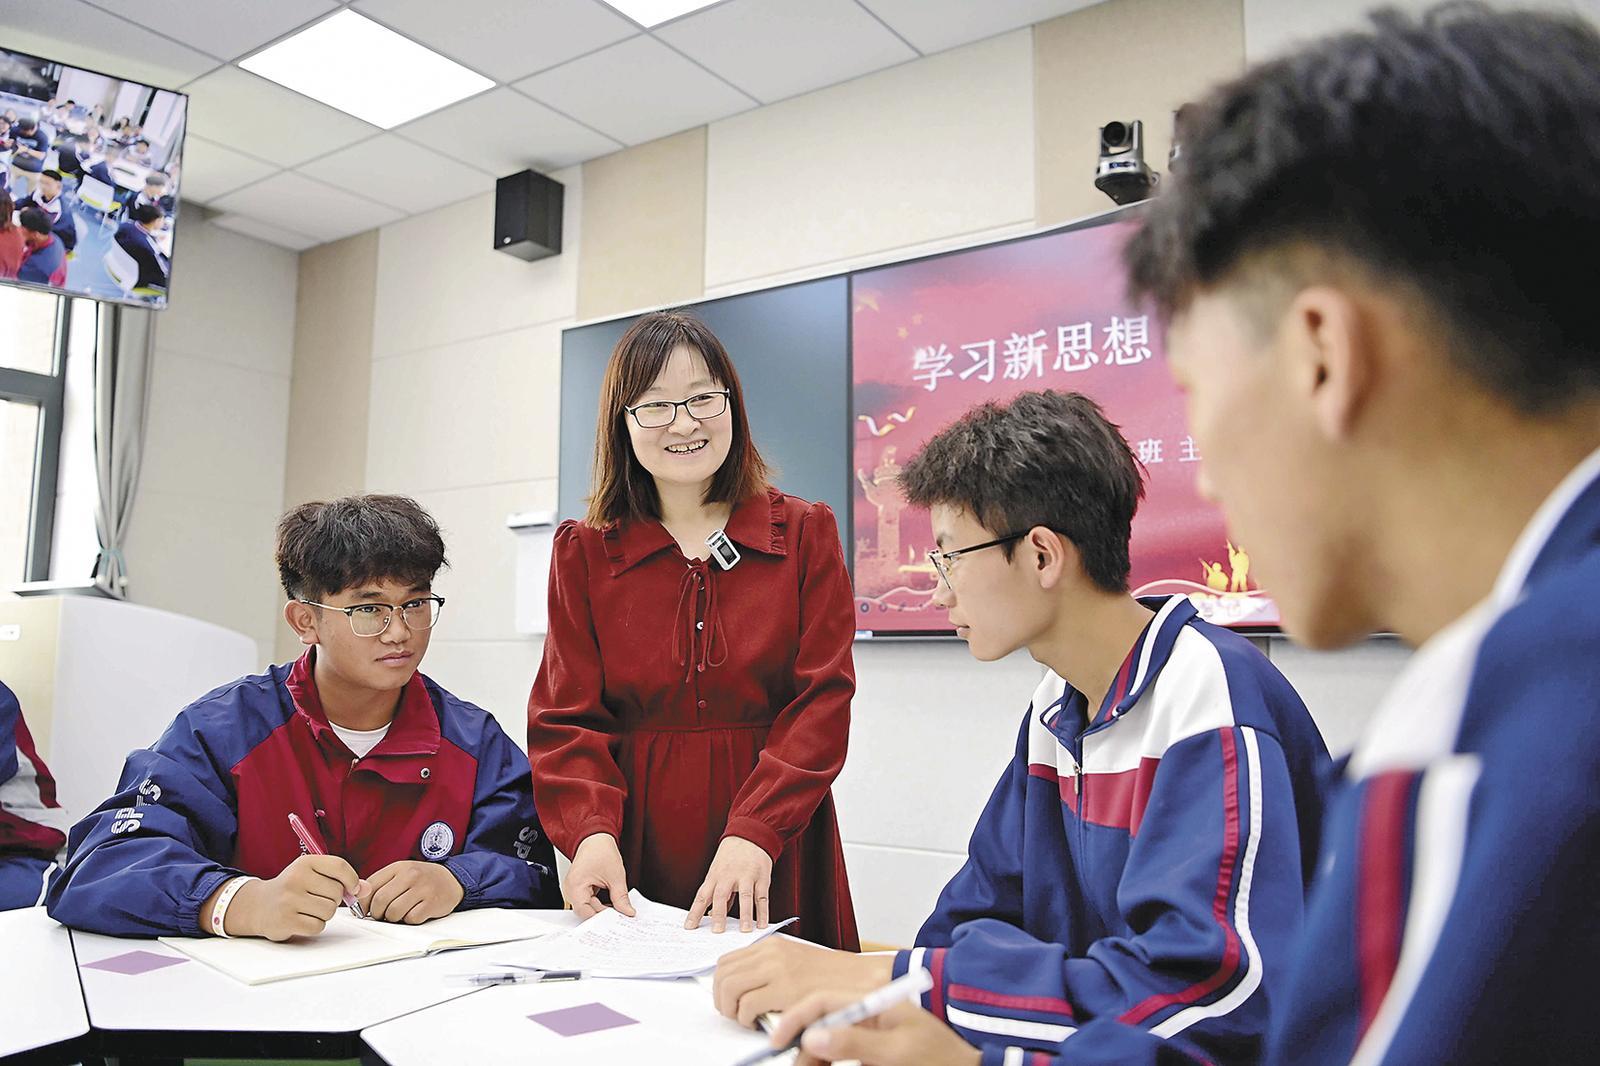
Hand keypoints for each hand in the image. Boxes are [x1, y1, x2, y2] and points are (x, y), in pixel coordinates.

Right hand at [213, 854, 360, 940]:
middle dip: (334, 900)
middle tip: (318, 899)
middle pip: (337, 893)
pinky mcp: (286, 920)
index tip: (352, 888)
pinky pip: (317, 926)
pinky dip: (314, 926)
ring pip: (329, 911)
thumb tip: (366, 888)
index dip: (352, 880)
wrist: (258, 905)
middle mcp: (296, 878)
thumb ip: (341, 879)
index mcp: (305, 863)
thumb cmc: (293, 888)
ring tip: (309, 909)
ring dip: (324, 914)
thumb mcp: (313, 876)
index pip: (340, 866)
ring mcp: (289, 900)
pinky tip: (302, 919)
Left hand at [358, 860, 464, 923]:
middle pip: (380, 901)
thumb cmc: (420, 880)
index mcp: (398, 867)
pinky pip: (411, 919)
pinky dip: (409, 920)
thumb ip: (380, 884)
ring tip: (399, 913)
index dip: (363, 903)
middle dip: (377, 913)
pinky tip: (414, 913)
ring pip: (394, 912)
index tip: (363, 911)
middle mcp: (410, 875)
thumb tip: (356, 901)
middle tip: (381, 915)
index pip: (371, 886)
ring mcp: (423, 888)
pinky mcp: (432, 903)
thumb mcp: (400, 874)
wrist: (451, 880)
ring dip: (393, 918)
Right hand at [563, 833, 636, 919]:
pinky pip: (588, 902)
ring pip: (588, 908)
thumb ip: (621, 897)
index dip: (601, 917)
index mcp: (575, 885)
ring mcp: (573, 890)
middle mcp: (570, 889)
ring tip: (616, 909)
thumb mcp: (616, 876)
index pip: (585, 912)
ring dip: (601, 909)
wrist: (596, 838)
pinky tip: (610, 904)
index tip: (616, 920)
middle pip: (586, 911)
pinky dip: (599, 904)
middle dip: (603, 914)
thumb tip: (627, 912)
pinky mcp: (579, 889)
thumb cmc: (601, 850)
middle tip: (620, 916)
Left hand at [686, 835, 772, 932]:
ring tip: (744, 930)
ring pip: (745, 896)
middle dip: (719, 914)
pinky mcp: (762, 877)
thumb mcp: (718, 870)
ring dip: (745, 915)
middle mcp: (729, 875)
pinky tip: (762, 923)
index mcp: (715, 875)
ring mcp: (747, 876)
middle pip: (722, 895)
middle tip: (717, 931)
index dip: (695, 912)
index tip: (689, 927)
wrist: (750, 833)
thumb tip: (711, 915)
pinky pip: (762, 896)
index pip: (702, 896)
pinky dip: (763, 911)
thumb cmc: (731, 855)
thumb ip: (716, 893)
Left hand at [714, 938, 892, 1027]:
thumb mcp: (796, 963)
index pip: (727, 962)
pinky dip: (745, 1019)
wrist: (861, 980)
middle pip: (722, 974)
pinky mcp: (785, 989)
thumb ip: (770, 969)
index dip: (720, 985)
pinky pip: (746, 1006)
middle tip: (732, 1013)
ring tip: (745, 1019)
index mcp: (772, 946)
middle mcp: (771, 954)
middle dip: (721, 999)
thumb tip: (744, 987)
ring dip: (731, 1009)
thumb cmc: (831, 978)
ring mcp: (777, 969)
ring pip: (729, 989)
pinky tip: (759, 1024)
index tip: (727, 999)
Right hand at [771, 993, 980, 1065]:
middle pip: (822, 1024)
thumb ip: (855, 1041)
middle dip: (805, 1046)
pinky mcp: (871, 1055)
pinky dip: (828, 1063)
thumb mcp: (897, 1051)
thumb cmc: (941, 1059)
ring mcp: (870, 1036)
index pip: (825, 1000)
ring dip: (815, 1059)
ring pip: (828, 1045)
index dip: (798, 1017)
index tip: (778, 1040)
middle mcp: (869, 1015)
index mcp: (876, 1002)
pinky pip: (840, 1058)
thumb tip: (812, 1037)